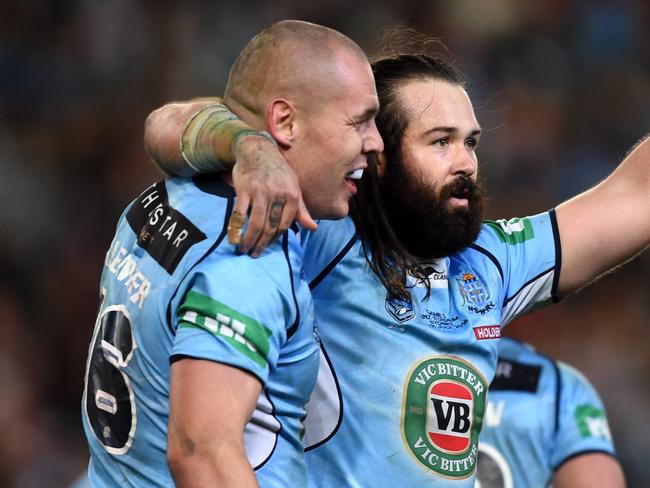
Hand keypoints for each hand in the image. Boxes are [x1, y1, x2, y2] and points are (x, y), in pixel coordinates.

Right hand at [229, 135, 316, 255]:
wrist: (258, 149)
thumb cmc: (278, 171)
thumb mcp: (294, 187)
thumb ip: (301, 210)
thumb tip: (313, 228)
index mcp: (292, 195)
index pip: (284, 225)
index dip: (275, 238)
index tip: (267, 246)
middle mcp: (277, 195)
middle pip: (270, 227)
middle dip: (262, 244)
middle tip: (255, 254)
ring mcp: (260, 192)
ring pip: (257, 223)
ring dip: (250, 240)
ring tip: (245, 249)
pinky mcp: (244, 190)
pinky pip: (240, 214)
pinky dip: (236, 228)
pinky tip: (234, 238)